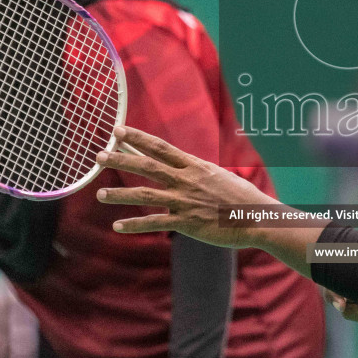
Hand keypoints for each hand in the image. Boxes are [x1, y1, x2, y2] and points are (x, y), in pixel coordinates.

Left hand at [95, 127, 327, 270]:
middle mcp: (186, 180)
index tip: (118, 131)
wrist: (258, 218)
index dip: (137, 138)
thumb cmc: (243, 198)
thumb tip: (187, 167)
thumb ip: (199, 173)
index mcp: (195, 166)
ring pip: (145, 195)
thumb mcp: (220, 177)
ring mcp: (185, 202)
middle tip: (99, 156)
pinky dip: (134, 225)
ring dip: (120, 195)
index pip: (160, 147)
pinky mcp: (186, 223)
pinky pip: (155, 223)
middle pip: (146, 166)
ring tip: (99, 195)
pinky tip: (118, 226)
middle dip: (120, 160)